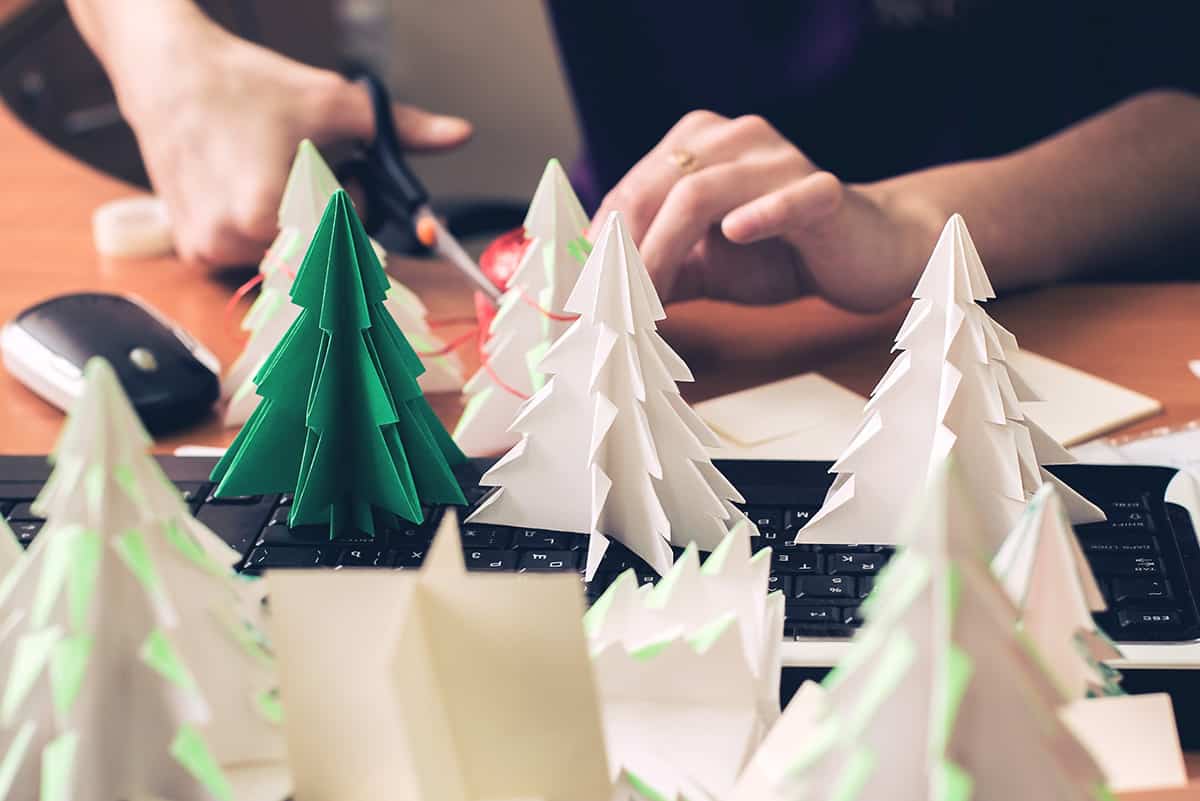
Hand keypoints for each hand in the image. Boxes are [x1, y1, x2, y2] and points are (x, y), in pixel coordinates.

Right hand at [112, 14, 470, 265]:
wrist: (168, 74)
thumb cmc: (244, 86)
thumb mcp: (331, 103)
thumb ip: (401, 129)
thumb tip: (458, 135)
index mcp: (267, 210)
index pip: (347, 249)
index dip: (361, 222)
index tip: (361, 205)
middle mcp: (233, 240)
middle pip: (321, 256)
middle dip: (333, 223)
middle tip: (311, 173)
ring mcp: (211, 251)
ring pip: (289, 260)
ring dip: (300, 229)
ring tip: (277, 176)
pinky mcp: (195, 253)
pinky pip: (254, 260)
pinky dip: (266, 234)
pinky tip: (248, 191)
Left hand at [592, 111, 939, 311]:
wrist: (864, 253)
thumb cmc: (778, 255)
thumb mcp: (702, 266)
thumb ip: (653, 272)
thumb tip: (592, 302)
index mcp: (700, 143)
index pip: (632, 188)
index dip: (600, 243)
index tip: (577, 292)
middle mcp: (736, 138)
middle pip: (658, 184)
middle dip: (623, 249)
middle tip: (605, 303)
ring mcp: (781, 160)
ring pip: (703, 192)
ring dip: (664, 250)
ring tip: (645, 298)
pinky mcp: (824, 191)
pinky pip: (789, 197)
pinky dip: (759, 214)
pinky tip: (734, 234)